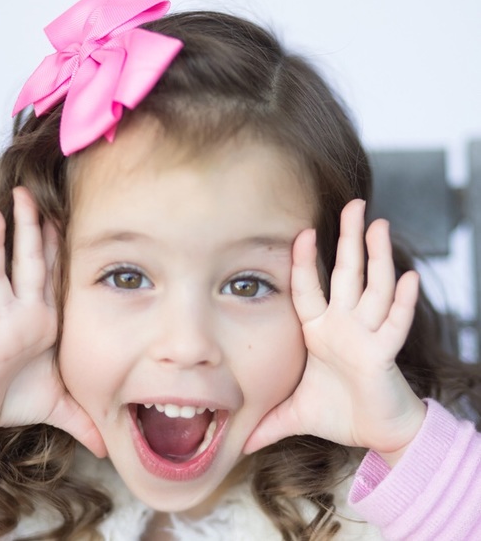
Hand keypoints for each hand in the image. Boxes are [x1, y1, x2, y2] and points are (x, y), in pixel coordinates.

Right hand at [0, 187, 105, 456]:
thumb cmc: (12, 398)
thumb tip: (108, 446)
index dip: (55, 246)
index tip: (62, 216)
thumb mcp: (58, 403)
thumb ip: (84, 417)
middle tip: (28, 194)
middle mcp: (22, 314)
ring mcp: (0, 324)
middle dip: (29, 229)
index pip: (51, 275)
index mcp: (42, 319)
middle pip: (27, 265)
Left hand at [244, 200, 425, 464]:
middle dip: (349, 240)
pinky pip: (395, 325)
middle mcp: (345, 326)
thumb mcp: (295, 413)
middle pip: (347, 274)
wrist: (377, 434)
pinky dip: (402, 302)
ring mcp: (367, 337)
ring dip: (377, 258)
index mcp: (321, 331)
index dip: (306, 261)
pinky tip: (408, 277)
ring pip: (373, 289)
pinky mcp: (384, 356)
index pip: (310, 288)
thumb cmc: (339, 414)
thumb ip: (268, 422)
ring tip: (377, 225)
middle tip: (354, 205)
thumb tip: (239, 442)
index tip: (301, 232)